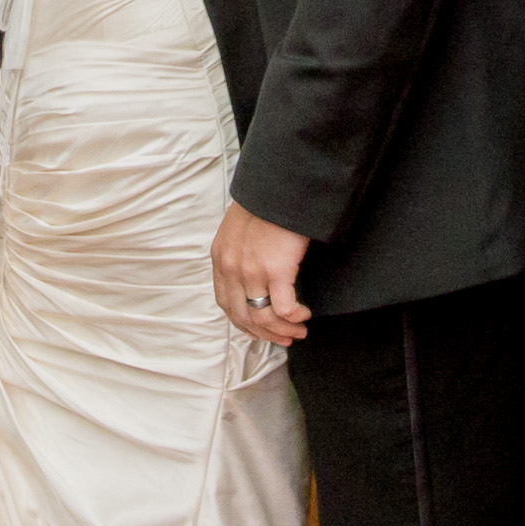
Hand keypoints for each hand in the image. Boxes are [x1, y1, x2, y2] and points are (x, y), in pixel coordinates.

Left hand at [213, 199, 310, 346]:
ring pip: (263, 317)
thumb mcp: (239, 229)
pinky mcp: (276, 270)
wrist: (280, 186)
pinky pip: (284, 308)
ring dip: (282, 330)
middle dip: (264, 333)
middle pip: (242, 316)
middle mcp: (231, 268)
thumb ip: (239, 253)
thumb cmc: (266, 204)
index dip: (244, 323)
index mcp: (220, 258)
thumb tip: (253, 274)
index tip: (260, 331)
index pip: (226, 303)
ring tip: (299, 331)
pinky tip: (304, 314)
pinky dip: (294, 316)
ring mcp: (252, 271)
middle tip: (283, 339)